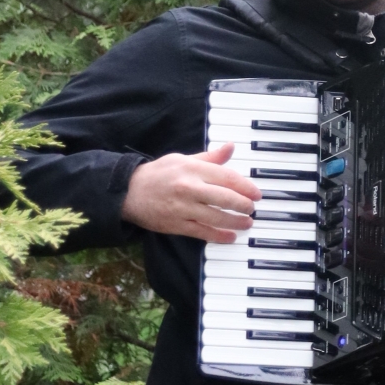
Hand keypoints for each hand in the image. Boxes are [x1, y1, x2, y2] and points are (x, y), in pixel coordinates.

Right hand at [121, 143, 261, 243]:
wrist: (128, 191)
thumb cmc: (158, 174)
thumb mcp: (183, 159)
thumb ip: (210, 158)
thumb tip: (231, 147)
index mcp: (192, 168)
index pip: (226, 177)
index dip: (245, 186)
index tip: (256, 193)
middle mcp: (189, 187)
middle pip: (225, 198)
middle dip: (244, 205)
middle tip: (252, 208)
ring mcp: (183, 207)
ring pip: (216, 217)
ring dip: (236, 221)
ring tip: (247, 222)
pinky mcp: (176, 224)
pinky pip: (202, 232)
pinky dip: (219, 236)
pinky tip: (231, 236)